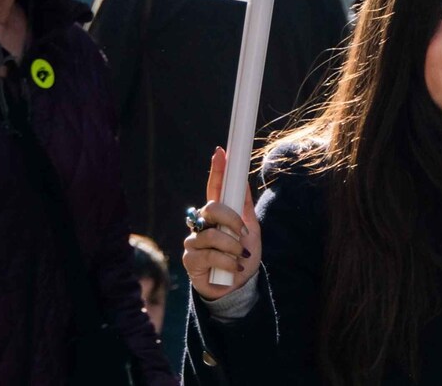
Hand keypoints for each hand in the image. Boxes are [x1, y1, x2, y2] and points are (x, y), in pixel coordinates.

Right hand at [182, 146, 261, 299]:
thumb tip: (243, 181)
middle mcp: (202, 224)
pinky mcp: (190, 259)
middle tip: (243, 232)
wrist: (239, 288)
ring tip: (240, 256)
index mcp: (218, 215)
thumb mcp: (251, 231)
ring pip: (212, 234)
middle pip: (211, 207)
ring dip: (232, 246)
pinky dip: (228, 262)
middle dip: (231, 219)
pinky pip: (210, 255)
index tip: (221, 152)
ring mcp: (194, 241)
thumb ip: (245, 208)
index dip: (217, 170)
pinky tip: (233, 268)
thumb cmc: (243, 257)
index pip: (215, 188)